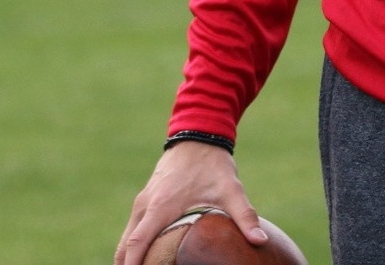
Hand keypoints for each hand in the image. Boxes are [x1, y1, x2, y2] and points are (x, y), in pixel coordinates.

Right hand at [114, 142, 266, 264]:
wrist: (199, 133)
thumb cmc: (213, 163)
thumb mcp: (231, 189)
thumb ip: (244, 215)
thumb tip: (260, 241)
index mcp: (160, 207)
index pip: (136, 245)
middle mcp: (145, 206)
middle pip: (124, 248)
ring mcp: (143, 201)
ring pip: (127, 238)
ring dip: (130, 257)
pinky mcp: (146, 198)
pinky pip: (133, 227)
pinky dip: (134, 245)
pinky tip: (150, 255)